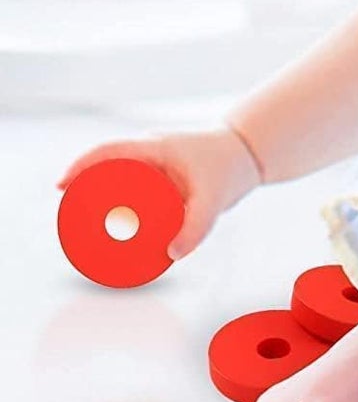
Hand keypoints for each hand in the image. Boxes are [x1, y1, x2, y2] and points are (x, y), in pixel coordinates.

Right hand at [56, 125, 262, 261]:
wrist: (252, 155)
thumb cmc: (231, 167)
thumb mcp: (214, 198)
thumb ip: (197, 227)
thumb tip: (173, 254)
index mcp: (154, 147)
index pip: (107, 151)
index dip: (80, 166)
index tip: (62, 187)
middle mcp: (150, 151)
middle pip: (105, 166)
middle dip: (83, 188)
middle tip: (70, 215)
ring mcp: (154, 162)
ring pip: (117, 177)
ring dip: (98, 195)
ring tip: (82, 223)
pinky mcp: (162, 175)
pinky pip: (130, 183)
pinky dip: (117, 199)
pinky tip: (107, 219)